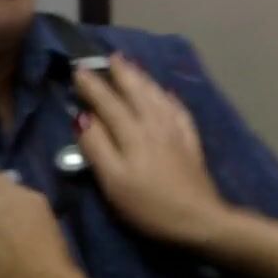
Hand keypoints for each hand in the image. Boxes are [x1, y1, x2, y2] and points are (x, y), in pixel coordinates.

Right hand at [74, 54, 232, 246]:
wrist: (199, 220)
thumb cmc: (149, 205)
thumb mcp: (114, 182)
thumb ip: (97, 147)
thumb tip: (83, 118)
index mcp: (132, 133)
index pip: (108, 103)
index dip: (92, 86)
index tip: (78, 70)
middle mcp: (154, 124)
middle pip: (135, 92)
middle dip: (120, 74)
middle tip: (109, 57)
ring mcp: (176, 131)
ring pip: (157, 96)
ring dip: (142, 79)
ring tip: (133, 66)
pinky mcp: (191, 143)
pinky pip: (179, 110)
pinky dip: (169, 98)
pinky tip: (168, 94)